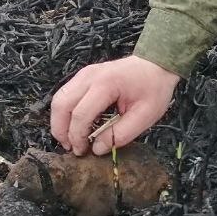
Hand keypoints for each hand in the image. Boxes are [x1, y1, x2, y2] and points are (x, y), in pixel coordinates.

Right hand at [50, 55, 180, 154]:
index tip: (83, 152)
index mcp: (106, 84)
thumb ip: (120, 134)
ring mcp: (85, 73)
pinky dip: (65, 112)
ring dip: (60, 121)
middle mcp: (90, 76)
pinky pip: (65, 94)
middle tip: (71, 148)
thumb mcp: (145, 116)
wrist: (157, 64)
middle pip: (61, 104)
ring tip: (70, 139)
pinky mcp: (84, 75)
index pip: (80, 114)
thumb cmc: (154, 88)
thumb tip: (96, 149)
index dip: (77, 137)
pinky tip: (75, 124)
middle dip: (61, 130)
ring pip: (59, 98)